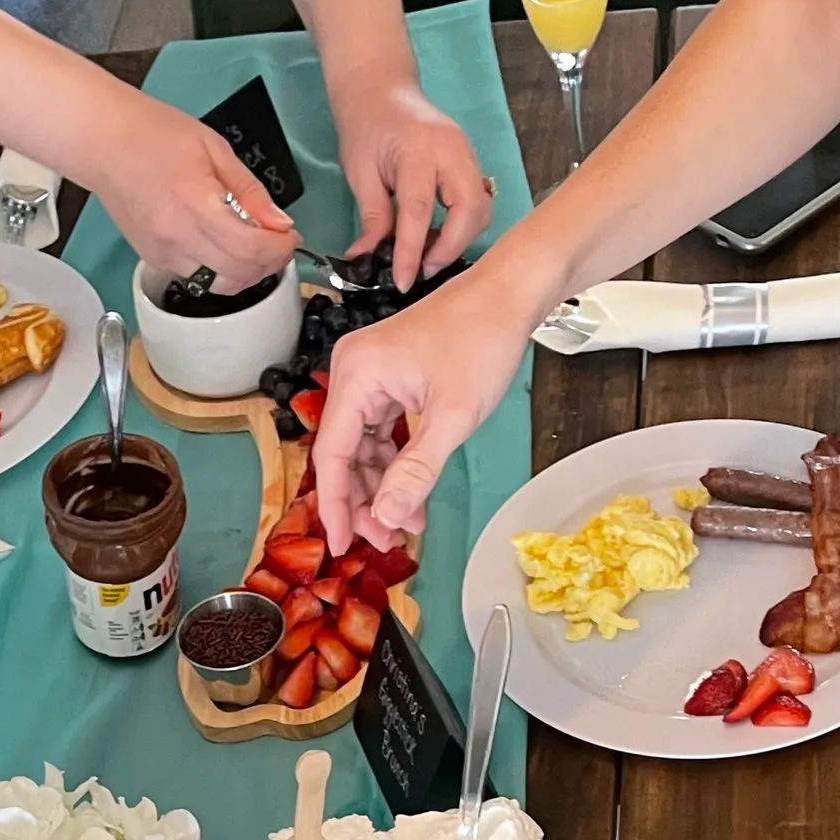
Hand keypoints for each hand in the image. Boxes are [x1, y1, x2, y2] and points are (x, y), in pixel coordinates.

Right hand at [88, 96, 297, 291]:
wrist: (103, 143)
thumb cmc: (152, 134)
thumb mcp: (215, 148)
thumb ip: (250, 191)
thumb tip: (278, 222)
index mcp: (195, 204)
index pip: (251, 248)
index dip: (280, 249)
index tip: (289, 237)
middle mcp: (178, 237)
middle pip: (240, 274)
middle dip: (269, 263)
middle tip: (278, 241)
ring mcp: (164, 253)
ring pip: (221, 284)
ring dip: (246, 271)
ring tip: (251, 243)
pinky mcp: (155, 260)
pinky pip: (199, 277)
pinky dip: (220, 267)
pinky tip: (221, 242)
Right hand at [313, 255, 536, 551]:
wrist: (508, 295)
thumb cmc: (482, 338)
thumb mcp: (452, 416)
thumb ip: (417, 470)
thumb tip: (387, 516)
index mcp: (357, 374)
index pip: (331, 454)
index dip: (335, 506)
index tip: (342, 544)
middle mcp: (353, 372)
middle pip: (343, 453)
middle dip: (364, 501)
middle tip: (386, 540)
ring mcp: (370, 375)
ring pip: (362, 447)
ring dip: (382, 487)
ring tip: (406, 524)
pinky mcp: (388, 379)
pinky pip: (380, 432)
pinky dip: (394, 463)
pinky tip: (412, 494)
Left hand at [331, 70, 491, 288]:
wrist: (380, 90)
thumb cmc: (367, 124)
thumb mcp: (360, 172)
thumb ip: (372, 218)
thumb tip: (369, 258)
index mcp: (419, 150)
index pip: (419, 211)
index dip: (413, 252)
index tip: (403, 281)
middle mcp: (452, 150)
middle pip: (470, 210)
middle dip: (450, 248)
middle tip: (423, 270)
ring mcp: (466, 154)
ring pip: (481, 209)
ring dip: (460, 239)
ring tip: (429, 253)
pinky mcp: (470, 161)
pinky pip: (477, 201)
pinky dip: (462, 225)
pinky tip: (437, 235)